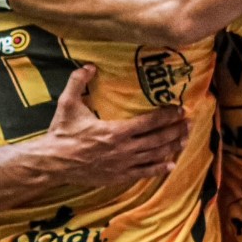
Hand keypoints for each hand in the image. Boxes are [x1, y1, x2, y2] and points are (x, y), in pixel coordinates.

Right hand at [37, 65, 189, 185]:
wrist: (52, 163)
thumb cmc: (61, 133)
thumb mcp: (67, 104)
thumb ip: (78, 82)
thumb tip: (90, 65)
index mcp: (114, 131)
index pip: (148, 122)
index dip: (166, 116)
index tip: (179, 109)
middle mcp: (123, 149)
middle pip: (157, 139)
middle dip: (175, 130)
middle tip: (190, 123)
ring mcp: (122, 165)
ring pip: (154, 156)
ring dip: (171, 147)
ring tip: (185, 140)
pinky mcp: (118, 177)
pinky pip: (143, 173)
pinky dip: (159, 169)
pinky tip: (170, 165)